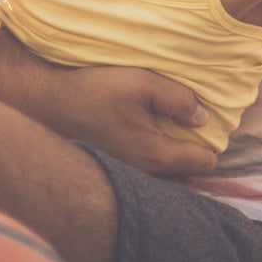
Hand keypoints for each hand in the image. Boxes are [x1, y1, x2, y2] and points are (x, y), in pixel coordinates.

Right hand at [38, 65, 218, 177]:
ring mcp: (128, 176)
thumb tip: (203, 117)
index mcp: (156, 154)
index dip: (211, 143)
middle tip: (191, 128)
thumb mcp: (144, 84)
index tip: (204, 125)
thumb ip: (179, 99)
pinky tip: (150, 140)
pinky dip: (158, 163)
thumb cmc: (97, 92)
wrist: (50, 104)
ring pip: (168, 177)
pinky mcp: (116, 171)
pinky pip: (149, 175)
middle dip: (196, 154)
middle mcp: (145, 173)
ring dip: (177, 160)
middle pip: (189, 175)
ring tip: (173, 133)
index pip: (204, 164)